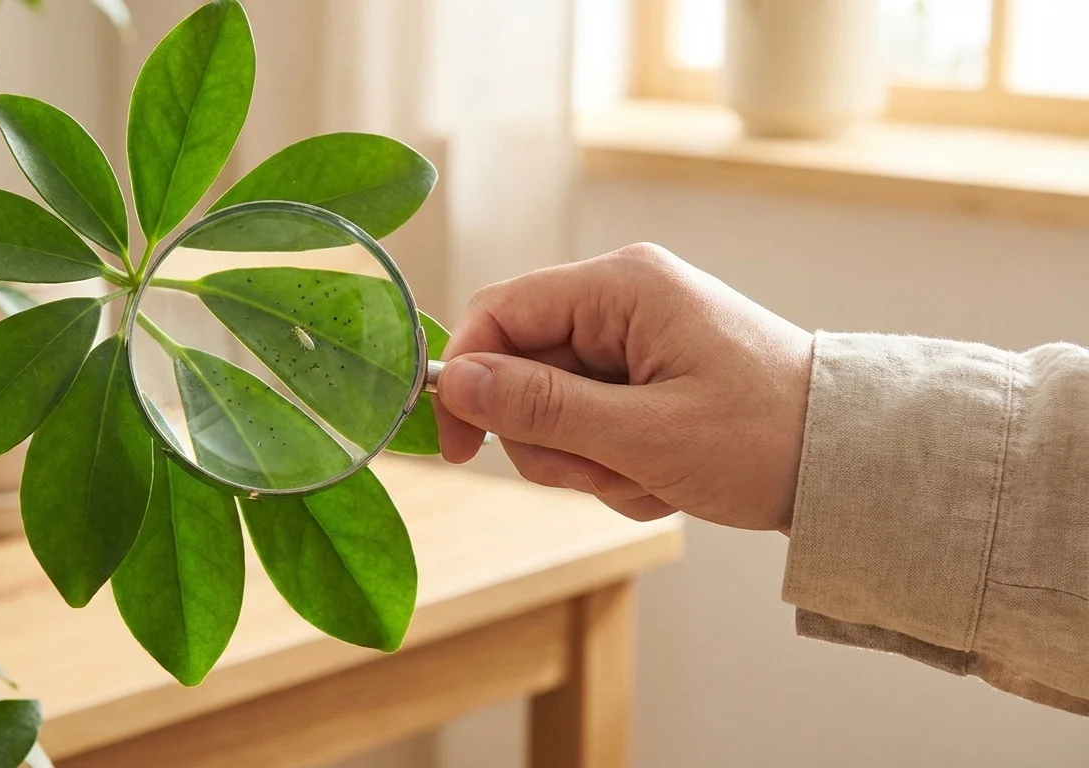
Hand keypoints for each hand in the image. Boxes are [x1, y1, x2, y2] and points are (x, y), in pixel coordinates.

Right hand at [433, 244, 812, 532]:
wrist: (850, 465)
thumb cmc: (765, 438)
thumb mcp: (644, 434)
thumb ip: (543, 408)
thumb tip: (456, 383)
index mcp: (621, 287)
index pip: (500, 312)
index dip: (468, 379)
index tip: (460, 448)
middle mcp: (622, 301)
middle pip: (522, 369)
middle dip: (550, 439)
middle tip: (601, 473)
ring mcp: (634, 340)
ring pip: (553, 408)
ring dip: (586, 461)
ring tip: (645, 478)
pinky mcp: (646, 376)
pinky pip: (591, 425)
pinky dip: (615, 465)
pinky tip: (661, 479)